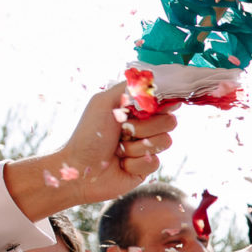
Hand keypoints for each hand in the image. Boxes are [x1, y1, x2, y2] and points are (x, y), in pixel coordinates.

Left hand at [7, 84, 179, 220]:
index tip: (149, 108)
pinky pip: (156, 162)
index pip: (164, 102)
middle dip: (145, 127)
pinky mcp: (148, 166)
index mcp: (135, 110)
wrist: (81, 169)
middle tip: (123, 131)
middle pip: (170, 121)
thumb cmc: (89, 135)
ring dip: (137, 146)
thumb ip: (130, 89)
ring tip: (119, 150)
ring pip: (165, 141)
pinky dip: (135, 163)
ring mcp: (148, 147)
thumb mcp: (105, 102)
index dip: (162, 105)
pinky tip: (122, 164)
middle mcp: (144, 127)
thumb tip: (155, 82)